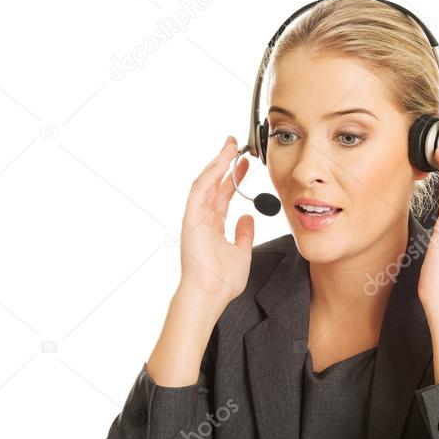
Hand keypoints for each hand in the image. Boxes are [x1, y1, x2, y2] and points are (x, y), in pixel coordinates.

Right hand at [179, 135, 253, 304]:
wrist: (210, 293)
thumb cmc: (223, 280)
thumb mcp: (241, 252)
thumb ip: (244, 234)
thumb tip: (247, 218)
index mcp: (213, 226)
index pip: (223, 194)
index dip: (233, 177)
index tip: (245, 163)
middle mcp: (203, 218)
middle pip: (213, 183)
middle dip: (224, 163)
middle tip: (235, 145)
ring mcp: (195, 217)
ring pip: (205, 182)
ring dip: (217, 163)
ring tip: (229, 146)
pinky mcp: (191, 218)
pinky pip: (200, 190)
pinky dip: (211, 175)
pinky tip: (221, 162)